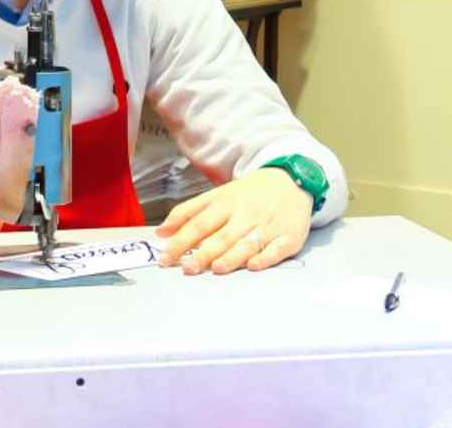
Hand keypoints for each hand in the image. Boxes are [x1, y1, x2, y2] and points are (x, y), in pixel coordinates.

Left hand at [154, 168, 311, 274]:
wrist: (290, 181)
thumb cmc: (248, 194)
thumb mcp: (216, 196)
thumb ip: (187, 212)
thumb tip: (160, 232)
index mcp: (225, 203)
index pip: (199, 224)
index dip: (181, 241)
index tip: (166, 257)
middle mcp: (245, 215)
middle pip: (221, 236)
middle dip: (203, 253)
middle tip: (187, 268)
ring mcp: (267, 227)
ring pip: (247, 243)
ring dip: (232, 257)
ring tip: (216, 268)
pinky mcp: (288, 238)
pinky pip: (276, 250)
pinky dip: (265, 258)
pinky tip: (253, 265)